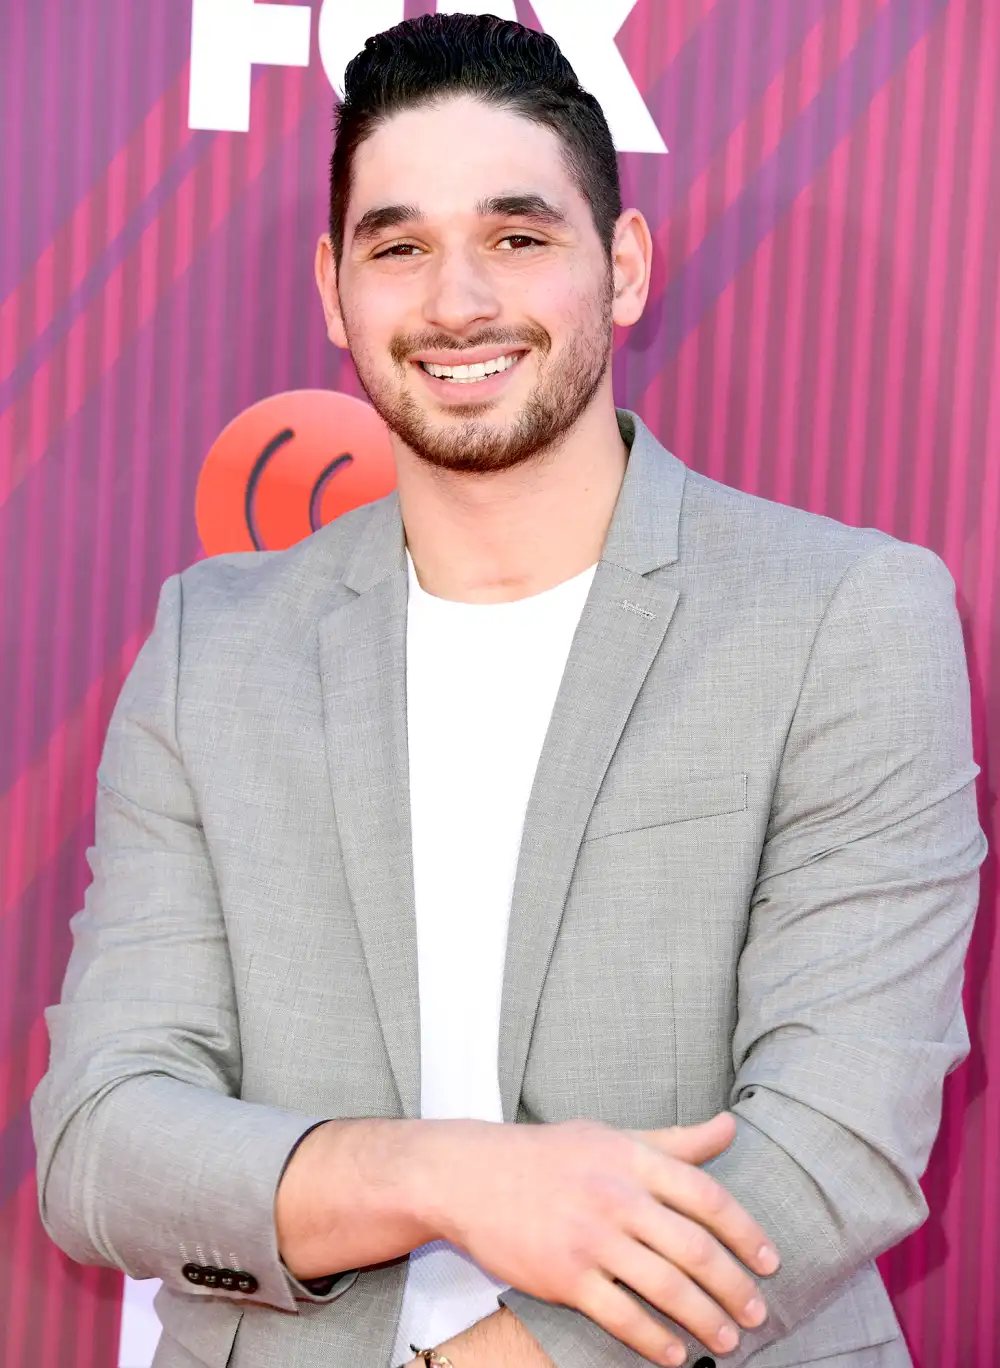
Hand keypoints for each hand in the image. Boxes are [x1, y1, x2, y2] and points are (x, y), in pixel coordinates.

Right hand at [418, 1112, 778, 1366]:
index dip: (744, 1232)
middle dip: (733, 1286)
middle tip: (756, 1313)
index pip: (706, 1195)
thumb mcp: (610, 1135)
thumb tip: (730, 1127)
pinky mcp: (564, 1275)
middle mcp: (617, 1196)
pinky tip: (673, 1354)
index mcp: (632, 1159)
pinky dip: (653, 1339)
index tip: (768, 1261)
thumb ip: (674, 1140)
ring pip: (665, 1287)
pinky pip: (621, 1314)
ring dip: (703, 1319)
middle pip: (693, 1248)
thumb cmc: (546, 1155)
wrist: (469, 1175)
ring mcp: (590, 1237)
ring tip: (725, 1340)